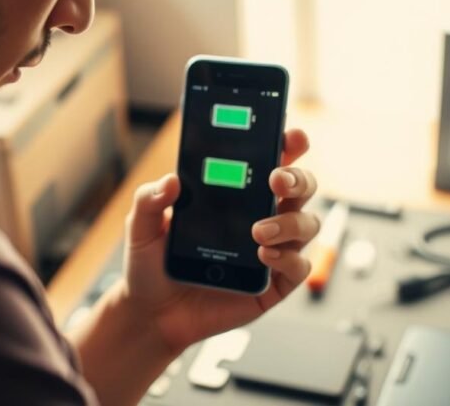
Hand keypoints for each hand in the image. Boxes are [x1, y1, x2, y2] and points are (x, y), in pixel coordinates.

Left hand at [120, 129, 319, 352]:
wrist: (152, 312)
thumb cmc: (152, 261)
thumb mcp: (142, 225)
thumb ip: (150, 199)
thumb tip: (172, 180)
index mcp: (235, 194)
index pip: (270, 160)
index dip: (287, 145)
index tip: (290, 136)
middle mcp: (260, 215)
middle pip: (300, 187)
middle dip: (298, 177)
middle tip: (276, 178)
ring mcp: (271, 249)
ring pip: (306, 223)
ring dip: (289, 221)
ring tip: (257, 230)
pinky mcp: (273, 283)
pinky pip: (299, 265)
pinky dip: (289, 257)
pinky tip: (264, 255)